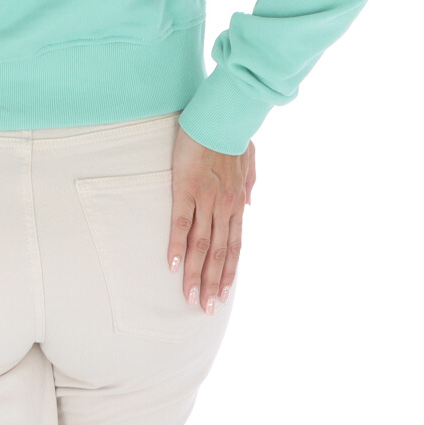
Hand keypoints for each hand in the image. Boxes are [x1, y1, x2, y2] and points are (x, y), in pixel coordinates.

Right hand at [168, 125, 255, 313]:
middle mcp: (224, 206)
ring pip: (202, 245)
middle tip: (206, 309)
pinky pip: (181, 222)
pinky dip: (177, 246)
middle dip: (212, 283)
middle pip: (219, 253)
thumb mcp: (250, 159)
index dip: (229, 272)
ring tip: (190, 298)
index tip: (223, 294)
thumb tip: (251, 205)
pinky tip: (172, 265)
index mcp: (237, 201)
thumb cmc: (233, 134)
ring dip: (195, 274)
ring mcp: (206, 199)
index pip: (234, 245)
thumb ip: (251, 183)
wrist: (222, 115)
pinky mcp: (186, 189)